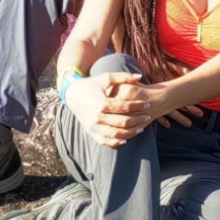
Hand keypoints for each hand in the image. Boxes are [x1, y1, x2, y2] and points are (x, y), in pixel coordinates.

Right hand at [72, 73, 187, 147]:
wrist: (72, 94)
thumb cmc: (91, 84)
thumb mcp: (106, 77)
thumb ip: (123, 77)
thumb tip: (140, 77)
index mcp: (101, 103)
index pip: (124, 107)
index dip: (138, 105)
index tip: (147, 104)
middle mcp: (97, 117)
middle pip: (122, 122)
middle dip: (138, 120)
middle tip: (147, 116)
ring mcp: (93, 126)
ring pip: (116, 134)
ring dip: (131, 133)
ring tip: (141, 128)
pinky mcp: (90, 131)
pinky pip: (104, 141)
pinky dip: (116, 143)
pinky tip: (126, 140)